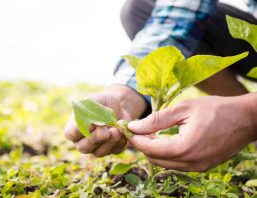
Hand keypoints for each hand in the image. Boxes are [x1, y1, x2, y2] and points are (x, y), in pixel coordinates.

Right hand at [65, 92, 131, 156]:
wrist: (119, 107)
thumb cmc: (102, 102)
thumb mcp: (94, 99)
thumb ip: (89, 107)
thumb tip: (88, 118)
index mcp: (74, 127)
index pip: (71, 134)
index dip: (79, 130)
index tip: (90, 123)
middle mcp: (83, 141)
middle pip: (84, 147)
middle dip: (95, 139)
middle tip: (105, 131)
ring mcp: (97, 147)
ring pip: (99, 152)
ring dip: (109, 142)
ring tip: (116, 130)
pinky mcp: (112, 149)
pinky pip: (114, 150)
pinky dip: (119, 142)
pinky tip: (122, 132)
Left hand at [128, 95, 256, 171]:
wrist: (245, 119)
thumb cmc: (216, 109)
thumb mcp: (183, 109)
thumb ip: (156, 119)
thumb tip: (134, 126)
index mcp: (185, 148)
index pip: (150, 149)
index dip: (136, 139)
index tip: (127, 128)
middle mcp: (191, 163)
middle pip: (155, 159)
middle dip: (142, 145)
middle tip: (136, 129)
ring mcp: (198, 168)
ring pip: (164, 163)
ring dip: (154, 150)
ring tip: (149, 133)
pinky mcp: (202, 167)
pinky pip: (176, 163)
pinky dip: (166, 153)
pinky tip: (165, 139)